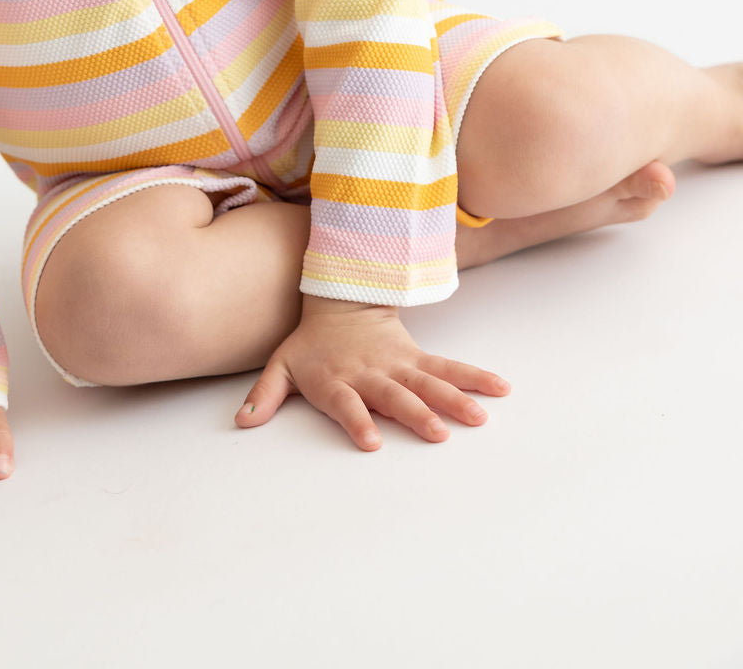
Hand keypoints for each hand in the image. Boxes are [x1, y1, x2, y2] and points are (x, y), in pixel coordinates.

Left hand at [234, 297, 510, 449]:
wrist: (340, 301)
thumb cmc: (311, 345)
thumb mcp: (281, 364)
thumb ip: (264, 394)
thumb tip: (242, 421)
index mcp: (337, 379)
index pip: (347, 402)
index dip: (357, 420)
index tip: (371, 441)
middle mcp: (371, 374)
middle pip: (395, 395)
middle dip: (416, 413)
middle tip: (439, 433)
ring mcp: (398, 366)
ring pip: (428, 382)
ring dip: (454, 398)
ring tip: (479, 416)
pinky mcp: (418, 359)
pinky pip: (449, 368)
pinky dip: (474, 377)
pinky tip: (500, 388)